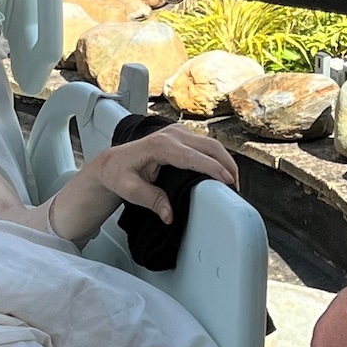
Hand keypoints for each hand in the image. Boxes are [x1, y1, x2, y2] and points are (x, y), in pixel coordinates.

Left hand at [90, 125, 239, 223]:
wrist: (112, 162)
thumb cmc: (118, 173)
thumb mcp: (130, 190)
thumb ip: (151, 200)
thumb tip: (169, 214)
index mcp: (160, 145)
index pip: (194, 156)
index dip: (214, 169)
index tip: (228, 182)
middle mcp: (171, 134)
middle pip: (210, 146)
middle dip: (227, 166)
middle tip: (235, 188)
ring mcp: (177, 133)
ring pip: (212, 144)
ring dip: (225, 161)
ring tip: (232, 183)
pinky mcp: (181, 136)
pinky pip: (206, 145)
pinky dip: (218, 158)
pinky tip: (222, 172)